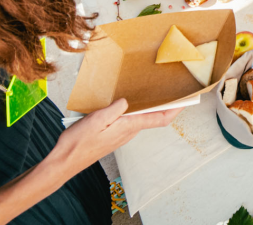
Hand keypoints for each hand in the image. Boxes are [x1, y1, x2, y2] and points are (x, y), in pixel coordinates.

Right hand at [49, 99, 182, 178]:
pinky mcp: (113, 136)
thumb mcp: (96, 120)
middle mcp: (128, 132)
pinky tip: (129, 103)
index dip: (176, 109)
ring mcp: (121, 135)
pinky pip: (130, 122)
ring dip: (150, 108)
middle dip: (165, 105)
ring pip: (141, 119)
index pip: (160, 118)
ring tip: (154, 93)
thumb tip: (127, 101)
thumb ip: (115, 109)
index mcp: (128, 127)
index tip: (186, 100)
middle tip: (173, 91)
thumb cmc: (78, 142)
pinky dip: (136, 112)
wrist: (65, 161)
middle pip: (154, 117)